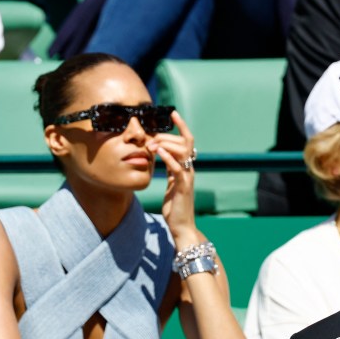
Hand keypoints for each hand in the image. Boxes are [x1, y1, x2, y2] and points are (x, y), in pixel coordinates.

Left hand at [149, 111, 197, 246]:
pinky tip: (158, 152)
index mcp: (186, 167)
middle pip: (184, 143)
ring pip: (182, 152)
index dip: (181, 126)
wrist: (181, 225)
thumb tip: (159, 158)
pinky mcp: (182, 186)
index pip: (186, 141)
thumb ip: (168, 171)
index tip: (173, 113)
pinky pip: (176, 168)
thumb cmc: (174, 206)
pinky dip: (168, 158)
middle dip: (167, 136)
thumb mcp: (170, 184)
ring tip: (151, 145)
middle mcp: (189, 169)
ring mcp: (187, 177)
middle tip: (150, 137)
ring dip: (165, 144)